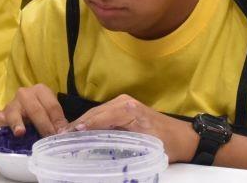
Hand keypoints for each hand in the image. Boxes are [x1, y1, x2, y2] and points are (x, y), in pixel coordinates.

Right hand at [0, 83, 67, 136]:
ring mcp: (12, 104)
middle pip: (35, 109)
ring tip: (20, 131)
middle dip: (43, 124)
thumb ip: (59, 122)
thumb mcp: (55, 117)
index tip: (62, 134)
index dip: (58, 121)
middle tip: (49, 137)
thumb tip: (67, 132)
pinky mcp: (1, 115)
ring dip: (17, 122)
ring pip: (15, 113)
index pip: (52, 106)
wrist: (32, 114)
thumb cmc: (46, 116)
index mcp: (41, 91)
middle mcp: (26, 93)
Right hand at [67, 95, 197, 162]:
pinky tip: (83, 132)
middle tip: (62, 137)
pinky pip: (102, 115)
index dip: (86, 126)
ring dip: (83, 124)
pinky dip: (91, 123)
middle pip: (95, 114)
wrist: (184, 138)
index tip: (72, 134)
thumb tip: (101, 146)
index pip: (100, 116)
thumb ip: (124, 141)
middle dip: (79, 125)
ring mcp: (122, 104)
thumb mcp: (146, 143)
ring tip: (68, 136)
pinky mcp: (123, 109)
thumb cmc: (168, 142)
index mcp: (128, 108)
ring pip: (96, 114)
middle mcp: (123, 102)